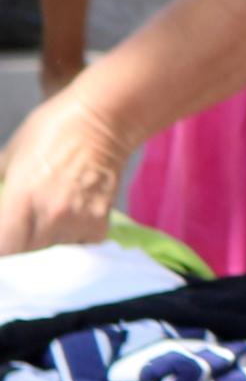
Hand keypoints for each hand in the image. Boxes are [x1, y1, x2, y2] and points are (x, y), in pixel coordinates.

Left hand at [0, 88, 129, 256]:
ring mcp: (79, 222)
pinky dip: (71, 245)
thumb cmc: (48, 132)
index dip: (2, 254)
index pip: (4, 249)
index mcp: (21, 199)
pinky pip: (81, 249)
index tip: (3, 248)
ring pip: (54, 257)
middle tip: (16, 241)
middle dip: (18, 255)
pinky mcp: (100, 223)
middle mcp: (51, 216)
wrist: (102, 121)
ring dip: (44, 251)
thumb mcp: (8, 156)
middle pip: (27, 258)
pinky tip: (65, 231)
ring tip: (40, 237)